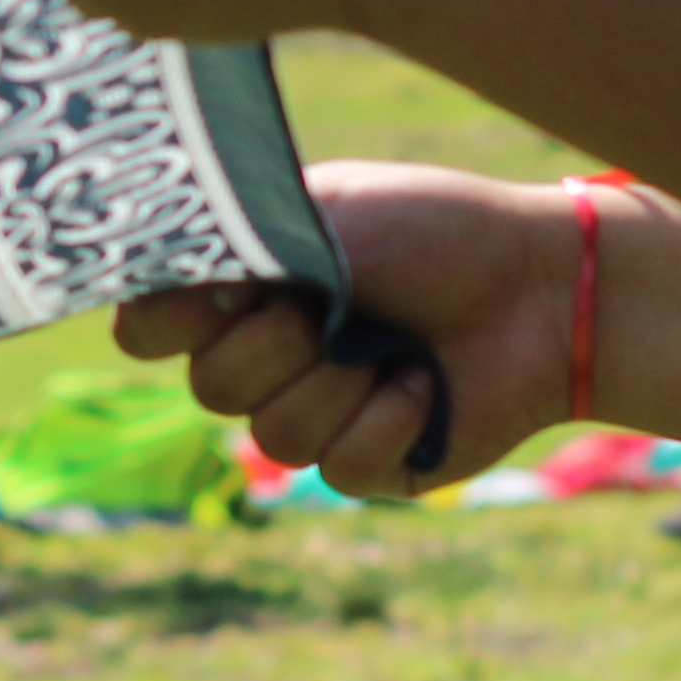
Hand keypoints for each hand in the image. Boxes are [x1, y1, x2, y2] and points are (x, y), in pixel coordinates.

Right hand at [115, 162, 570, 498]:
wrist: (540, 285)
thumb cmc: (432, 230)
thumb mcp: (317, 212)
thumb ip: (228, 244)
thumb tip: (139, 285)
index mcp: (241, 293)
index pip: (146, 330)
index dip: (167, 323)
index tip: (220, 294)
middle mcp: (268, 359)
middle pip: (205, 388)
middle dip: (272, 347)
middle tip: (329, 308)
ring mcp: (318, 415)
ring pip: (271, 436)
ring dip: (336, 386)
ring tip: (392, 349)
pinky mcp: (370, 466)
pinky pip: (338, 468)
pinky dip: (387, 422)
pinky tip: (424, 388)